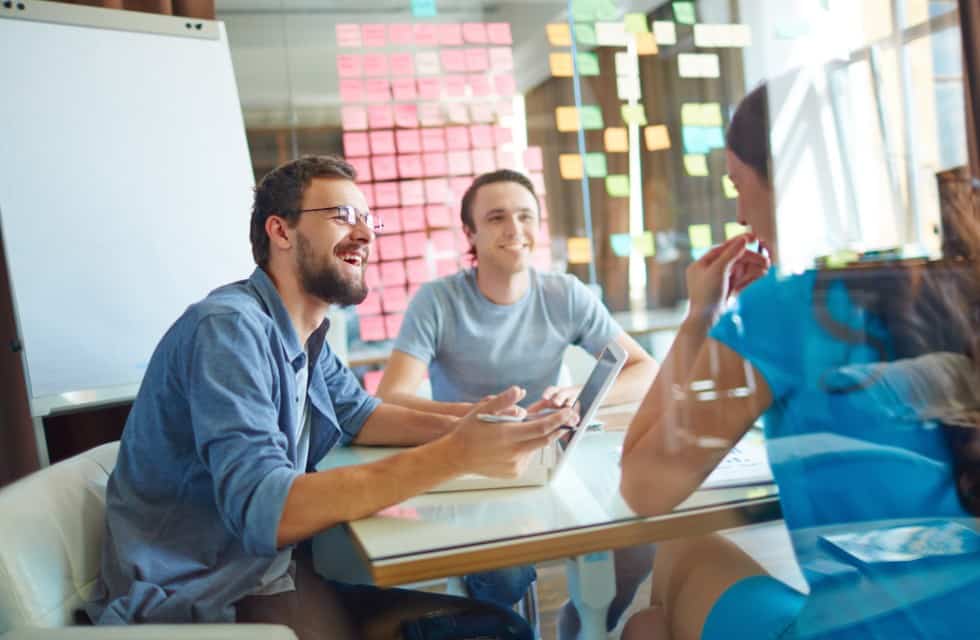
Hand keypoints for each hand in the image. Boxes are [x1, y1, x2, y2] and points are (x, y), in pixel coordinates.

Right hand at [448, 386, 575, 477]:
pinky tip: (513, 444)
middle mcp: (514, 452)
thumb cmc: (469, 432)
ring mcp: (515, 465)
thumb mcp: (483, 410)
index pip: (541, 427)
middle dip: (557, 428)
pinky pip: (527, 457)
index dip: (558, 420)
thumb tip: (520, 391)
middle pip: (544, 439)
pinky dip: (526, 449)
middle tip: (566, 419)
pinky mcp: (514, 473)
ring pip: (535, 448)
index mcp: (508, 435)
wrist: (457, 456)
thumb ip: (504, 400)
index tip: (568, 413)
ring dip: (537, 438)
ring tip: (522, 430)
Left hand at [686, 234, 767, 319]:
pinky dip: (751, 277)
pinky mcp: (727, 292)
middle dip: (750, 259)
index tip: (753, 237)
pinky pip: (740, 281)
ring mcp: (719, 282)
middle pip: (733, 260)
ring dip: (753, 268)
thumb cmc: (706, 295)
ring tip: (767, 267)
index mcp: (701, 264)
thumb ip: (731, 254)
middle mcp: (709, 272)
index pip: (722, 249)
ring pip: (739, 270)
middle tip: (766, 259)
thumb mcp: (718, 271)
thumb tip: (743, 240)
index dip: (738, 243)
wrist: (706, 321)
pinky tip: (762, 274)